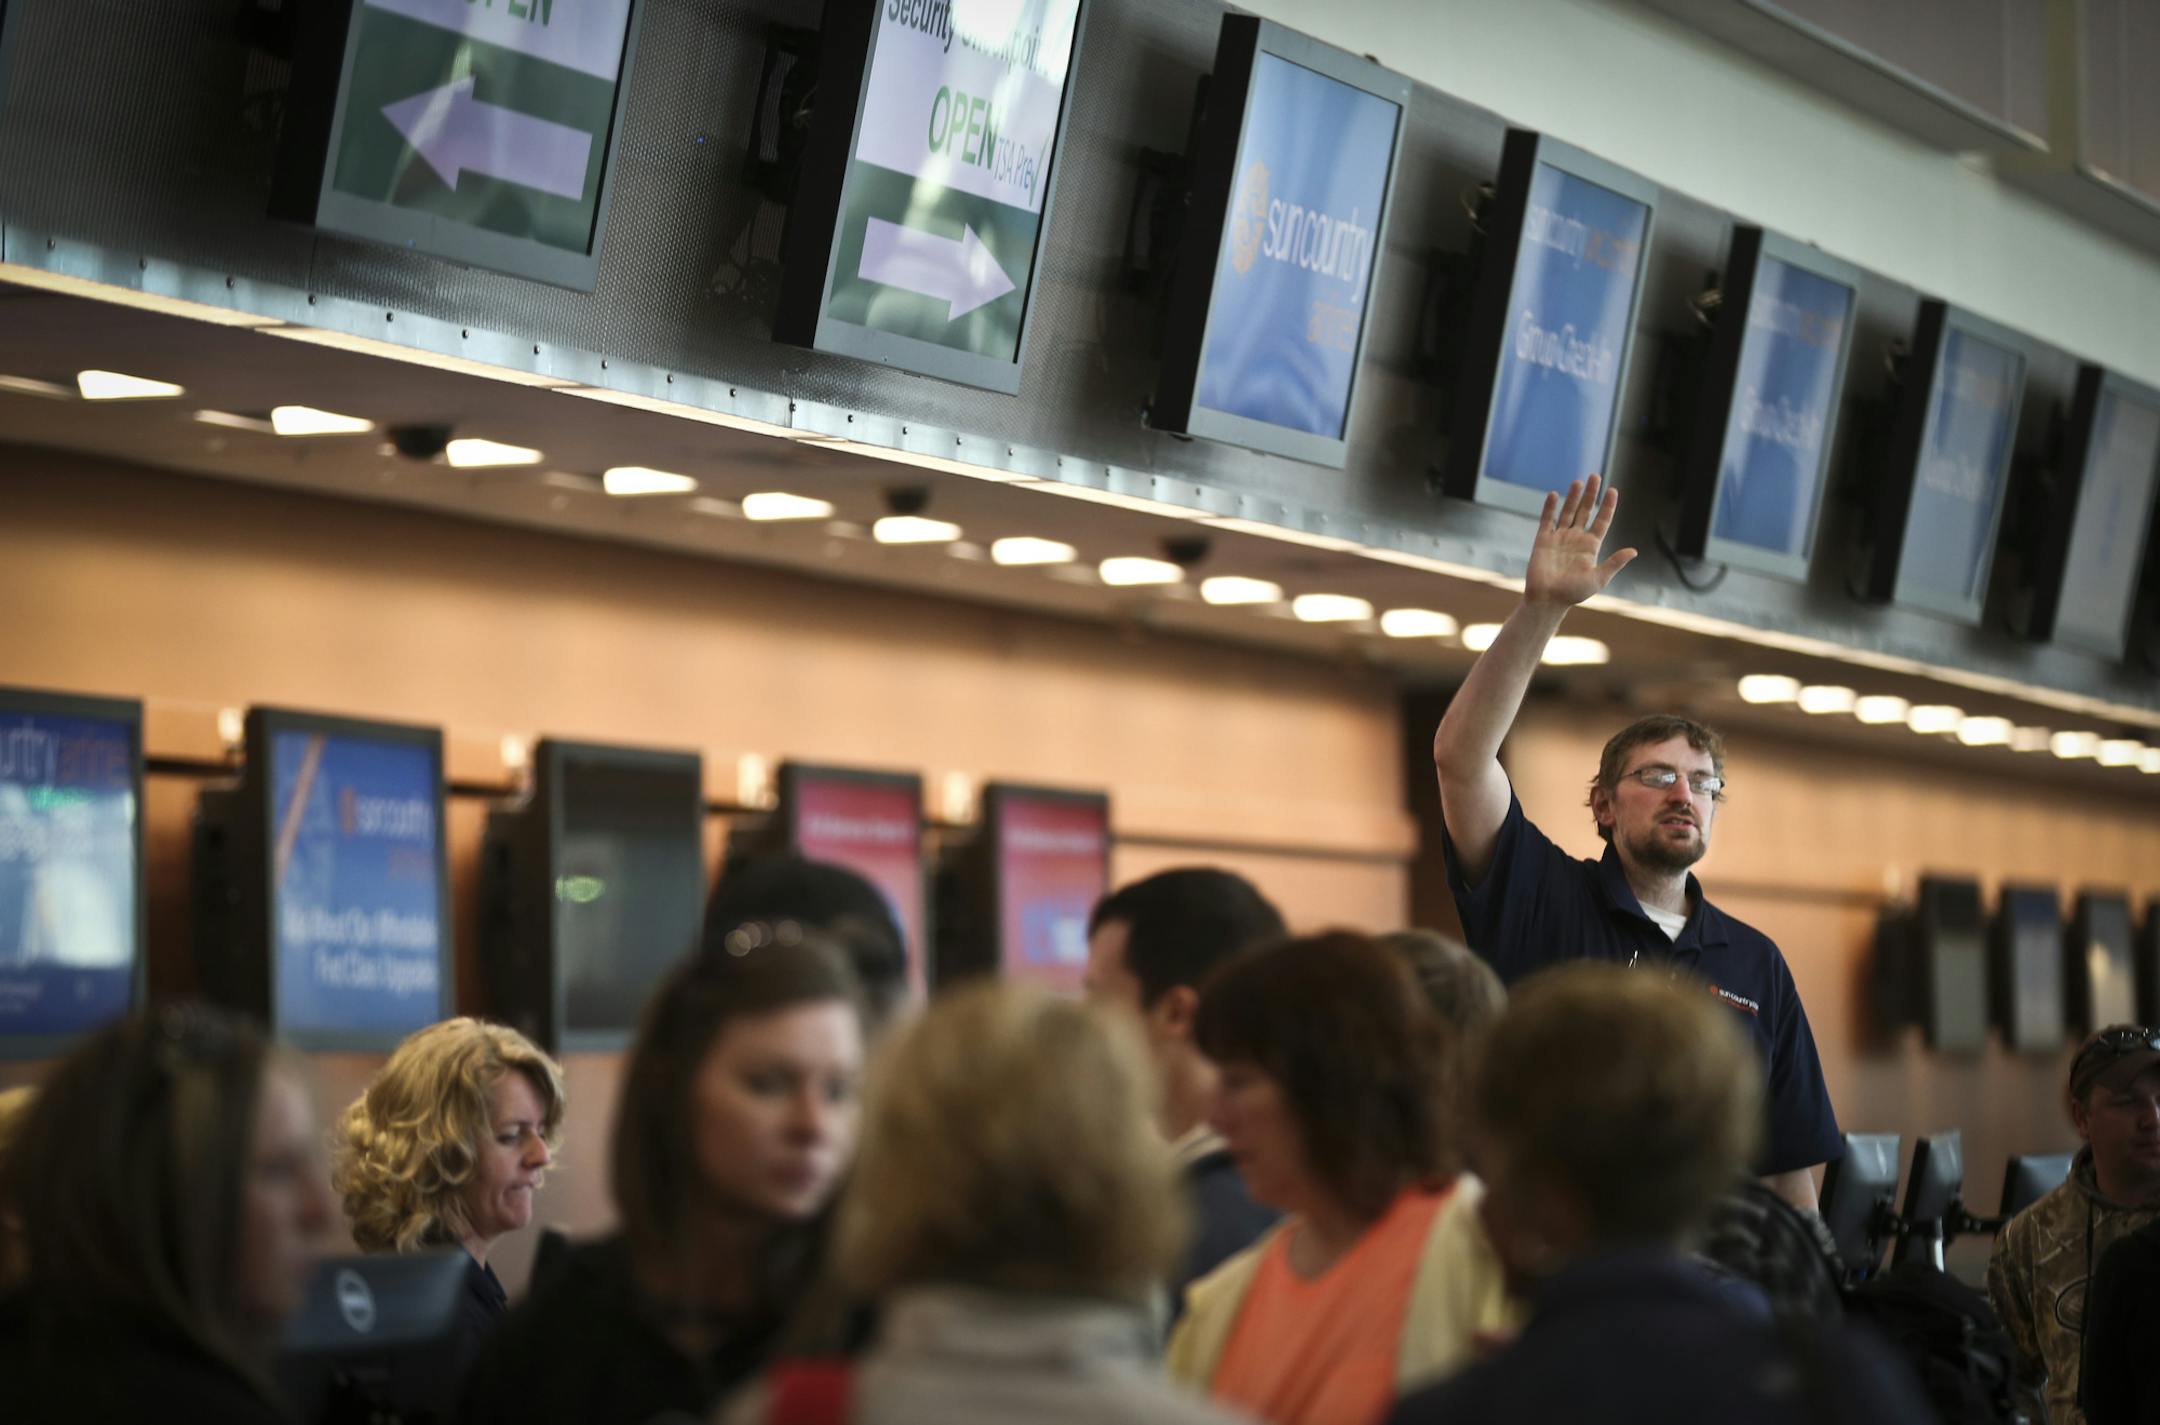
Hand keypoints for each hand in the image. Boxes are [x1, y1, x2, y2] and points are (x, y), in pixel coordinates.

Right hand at [1524, 475, 1635, 608]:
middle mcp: (1576, 539)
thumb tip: (1634, 551)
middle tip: (1595, 476)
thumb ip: (1614, 563)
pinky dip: (1550, 507)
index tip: (1613, 490)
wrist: (1547, 600)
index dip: (1608, 506)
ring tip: (1578, 481)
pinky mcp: (1543, 540)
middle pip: (1585, 511)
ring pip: (1568, 512)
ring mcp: (1559, 538)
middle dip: (1590, 494)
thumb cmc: (1573, 593)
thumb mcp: (1598, 578)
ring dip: (1573, 497)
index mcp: (1591, 546)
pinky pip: (1547, 520)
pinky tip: (1555, 495)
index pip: (1602, 521)